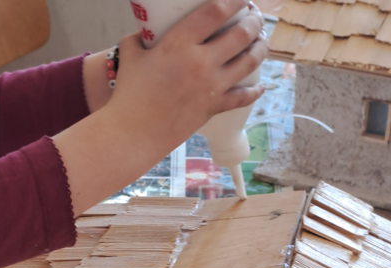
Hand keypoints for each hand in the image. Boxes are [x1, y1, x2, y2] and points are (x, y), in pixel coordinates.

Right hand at [53, 0, 267, 215]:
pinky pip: (242, 97)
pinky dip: (254, 92)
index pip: (216, 11)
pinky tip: (260, 87)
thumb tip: (146, 34)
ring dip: (260, 48)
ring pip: (248, 62)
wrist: (134, 132)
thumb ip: (141, 39)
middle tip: (255, 17)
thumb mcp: (131, 55)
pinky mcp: (213, 108)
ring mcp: (210, 86)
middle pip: (241, 34)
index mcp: (179, 43)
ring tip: (261, 41)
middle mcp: (200, 62)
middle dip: (253, 21)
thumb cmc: (128, 94)